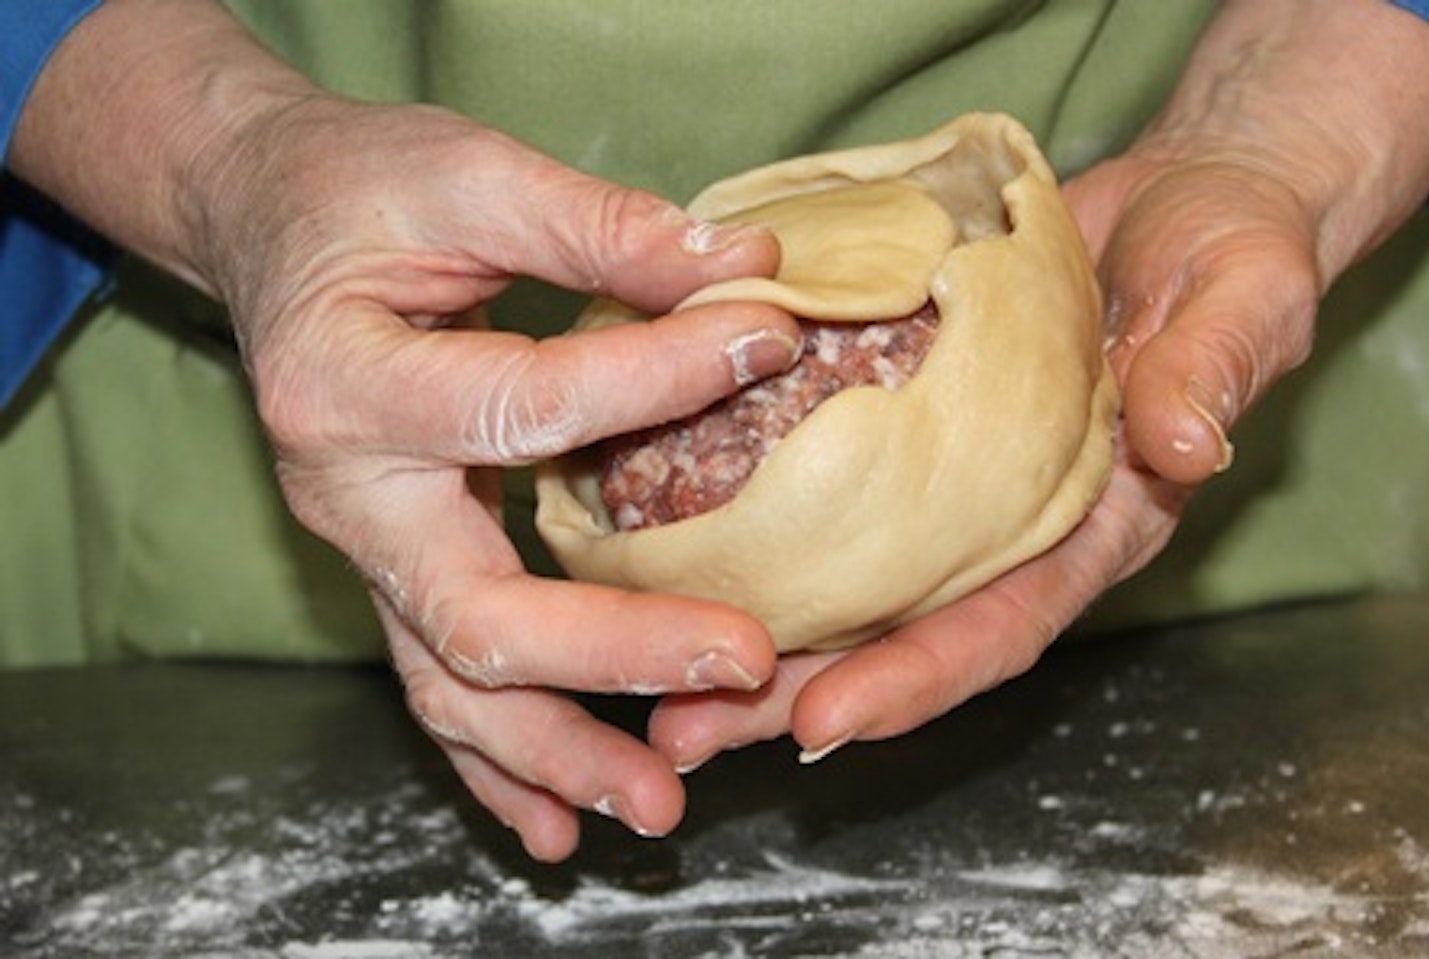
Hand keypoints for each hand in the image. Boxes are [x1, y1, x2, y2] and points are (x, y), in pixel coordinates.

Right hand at [204, 97, 802, 859]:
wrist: (266, 223)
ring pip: (453, 685)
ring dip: (558, 753)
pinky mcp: (395, 572)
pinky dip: (498, 765)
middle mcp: (343, 493)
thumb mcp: (466, 174)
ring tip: (659, 805)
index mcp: (348, 381)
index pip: (527, 407)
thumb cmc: (360, 192)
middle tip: (742, 662)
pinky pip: (440, 686)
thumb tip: (747, 271)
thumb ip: (596, 226)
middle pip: (478, 611)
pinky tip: (559, 824)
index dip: (659, 380)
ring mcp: (363, 550)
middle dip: (618, 649)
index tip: (769, 345)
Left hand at [649, 0, 1428, 770]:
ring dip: (746, 622)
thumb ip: (1212, 367)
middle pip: (896, 628)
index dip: (917, 679)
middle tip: (690, 733)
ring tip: (649, 677)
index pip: (1004, 625)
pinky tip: (665, 533)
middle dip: (794, 690)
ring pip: (840, 571)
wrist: (1178, 200)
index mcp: (1092, 528)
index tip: (824, 725)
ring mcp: (945, 477)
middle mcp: (1005, 523)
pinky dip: (748, 514)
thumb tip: (1184, 444)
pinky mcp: (899, 416)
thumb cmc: (1228, 252)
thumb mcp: (1242, 295)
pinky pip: (820, 476)